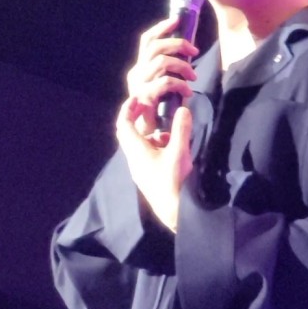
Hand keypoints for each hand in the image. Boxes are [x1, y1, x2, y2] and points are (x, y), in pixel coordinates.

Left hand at [116, 96, 192, 231]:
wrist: (173, 211)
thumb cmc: (173, 181)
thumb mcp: (180, 152)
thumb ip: (181, 129)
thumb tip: (183, 109)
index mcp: (136, 150)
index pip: (124, 124)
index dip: (128, 109)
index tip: (136, 98)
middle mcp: (133, 158)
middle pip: (127, 133)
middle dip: (135, 118)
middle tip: (148, 108)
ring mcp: (139, 168)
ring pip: (137, 144)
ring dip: (148, 133)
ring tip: (167, 132)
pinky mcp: (146, 175)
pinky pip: (145, 154)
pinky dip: (154, 146)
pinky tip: (171, 148)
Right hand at [126, 16, 198, 136]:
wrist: (148, 136)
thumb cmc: (160, 110)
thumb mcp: (165, 85)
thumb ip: (171, 69)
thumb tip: (188, 52)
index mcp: (140, 68)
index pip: (146, 40)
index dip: (161, 28)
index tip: (177, 20)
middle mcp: (135, 73)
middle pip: (155, 47)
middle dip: (178, 44)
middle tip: (194, 51)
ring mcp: (138, 85)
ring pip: (161, 61)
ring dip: (182, 66)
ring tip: (193, 76)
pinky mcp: (144, 97)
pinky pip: (165, 81)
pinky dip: (180, 84)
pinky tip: (188, 92)